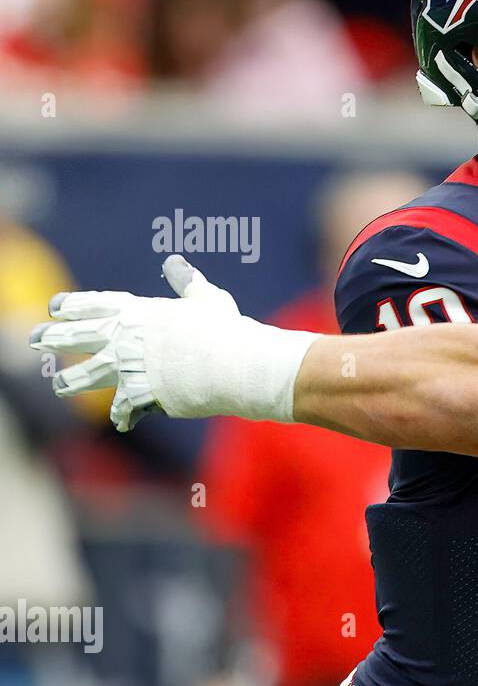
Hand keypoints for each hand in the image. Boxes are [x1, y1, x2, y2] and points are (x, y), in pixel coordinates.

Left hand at [29, 255, 311, 430]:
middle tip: (35, 338)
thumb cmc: (225, 330)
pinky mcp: (139, 394)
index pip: (95, 305)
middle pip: (78, 336)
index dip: (73, 306)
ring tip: (59, 385)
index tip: (55, 307)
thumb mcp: (207, 299)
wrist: (235, 365)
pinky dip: (122, 415)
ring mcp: (129, 367)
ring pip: (87, 374)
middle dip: (53, 337)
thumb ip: (187, 282)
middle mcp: (126, 338)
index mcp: (140, 312)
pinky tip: (120, 422)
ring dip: (71, 380)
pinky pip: (123, 407)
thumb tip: (174, 263)